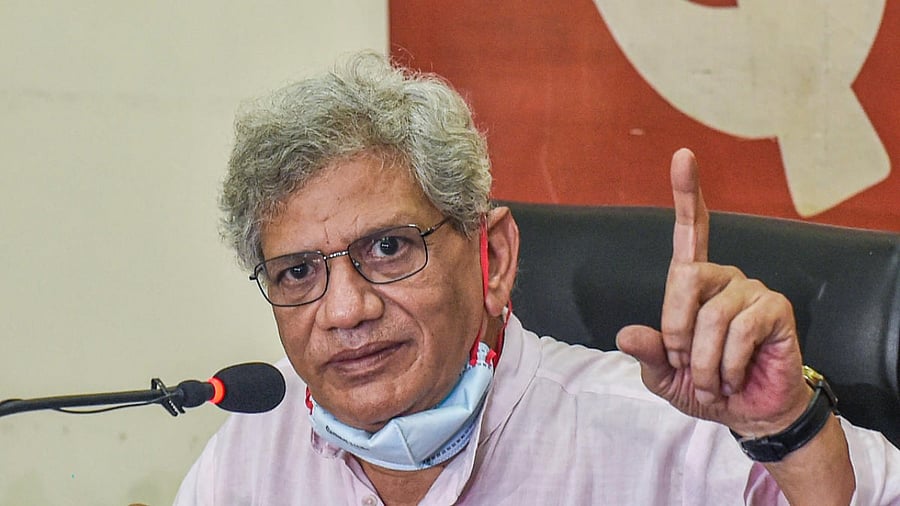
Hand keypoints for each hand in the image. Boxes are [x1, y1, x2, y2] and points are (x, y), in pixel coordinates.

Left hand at [616, 148, 810, 435]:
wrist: (748, 413)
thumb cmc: (706, 386)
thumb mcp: (664, 373)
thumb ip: (647, 352)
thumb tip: (625, 334)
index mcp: (695, 283)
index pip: (690, 231)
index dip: (687, 193)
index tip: (683, 155)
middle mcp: (724, 277)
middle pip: (684, 278)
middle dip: (676, 332)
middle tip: (686, 364)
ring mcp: (752, 289)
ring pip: (711, 316)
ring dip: (704, 362)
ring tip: (714, 382)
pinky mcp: (776, 309)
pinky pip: (740, 332)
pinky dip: (728, 365)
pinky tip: (735, 377)